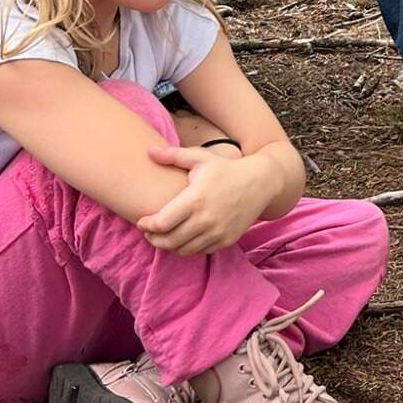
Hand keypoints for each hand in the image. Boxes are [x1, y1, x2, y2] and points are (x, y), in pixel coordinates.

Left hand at [137, 143, 273, 256]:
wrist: (261, 182)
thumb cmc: (226, 168)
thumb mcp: (201, 158)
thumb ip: (173, 155)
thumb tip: (149, 151)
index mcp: (195, 200)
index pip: (161, 224)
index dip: (147, 226)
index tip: (142, 221)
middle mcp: (206, 220)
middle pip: (169, 241)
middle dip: (153, 239)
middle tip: (149, 232)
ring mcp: (218, 232)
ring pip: (183, 250)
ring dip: (169, 246)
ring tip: (164, 236)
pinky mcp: (227, 240)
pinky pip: (200, 251)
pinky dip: (188, 247)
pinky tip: (184, 237)